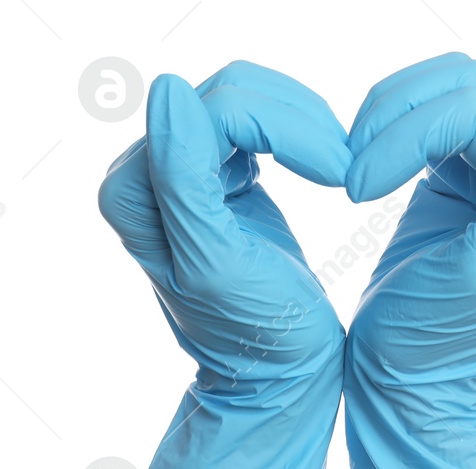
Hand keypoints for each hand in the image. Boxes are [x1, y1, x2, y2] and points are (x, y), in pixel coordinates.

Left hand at [98, 65, 348, 468]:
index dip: (290, 127)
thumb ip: (183, 178)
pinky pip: (257, 116)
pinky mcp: (214, 171)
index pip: (218, 106)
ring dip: (304, 125)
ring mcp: (178, 171)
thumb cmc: (252, 331)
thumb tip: (168, 90)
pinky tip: (322, 172)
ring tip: (337, 172)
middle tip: (343, 172)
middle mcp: (143, 175)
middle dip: (300, 122)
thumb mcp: (216, 260)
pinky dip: (299, 134)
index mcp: (132, 191)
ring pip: (246, 96)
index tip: (337, 174)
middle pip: (231, 91)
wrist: (273, 372)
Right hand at [343, 53, 475, 468]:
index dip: (414, 132)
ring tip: (351, 170)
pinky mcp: (460, 170)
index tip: (357, 191)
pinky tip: (362, 170)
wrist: (399, 380)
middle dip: (397, 119)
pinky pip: (429, 112)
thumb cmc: (428, 342)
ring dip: (388, 117)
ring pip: (448, 90)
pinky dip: (387, 128)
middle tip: (349, 178)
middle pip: (470, 87)